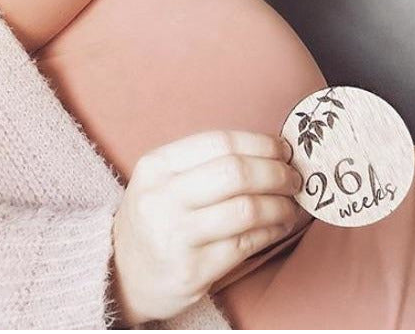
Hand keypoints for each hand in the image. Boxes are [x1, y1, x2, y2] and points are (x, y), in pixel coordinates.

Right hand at [109, 129, 304, 325]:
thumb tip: (268, 150)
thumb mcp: (162, 179)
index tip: (282, 149)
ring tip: (290, 205)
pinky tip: (278, 226)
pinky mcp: (192, 270)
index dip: (260, 144)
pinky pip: (245, 244)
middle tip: (292, 178)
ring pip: (246, 210)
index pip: (219, 142)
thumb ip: (204, 163)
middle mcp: (162, 197)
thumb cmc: (155, 217)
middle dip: (275, 173)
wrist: (122, 272)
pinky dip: (271, 232)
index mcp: (156, 165)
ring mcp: (176, 236)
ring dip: (279, 206)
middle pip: (235, 173)